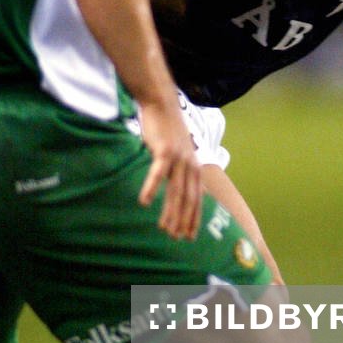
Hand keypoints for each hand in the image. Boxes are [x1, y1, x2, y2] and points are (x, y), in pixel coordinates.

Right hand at [137, 99, 202, 239]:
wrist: (161, 103)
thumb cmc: (167, 130)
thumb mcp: (179, 153)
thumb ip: (181, 171)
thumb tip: (183, 189)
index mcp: (194, 168)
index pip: (197, 199)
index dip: (193, 219)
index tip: (189, 236)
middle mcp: (190, 165)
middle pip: (188, 199)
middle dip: (183, 221)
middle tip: (177, 238)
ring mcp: (178, 158)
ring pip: (175, 191)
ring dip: (170, 211)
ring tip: (164, 228)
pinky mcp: (164, 150)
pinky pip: (158, 173)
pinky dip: (152, 188)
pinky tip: (144, 202)